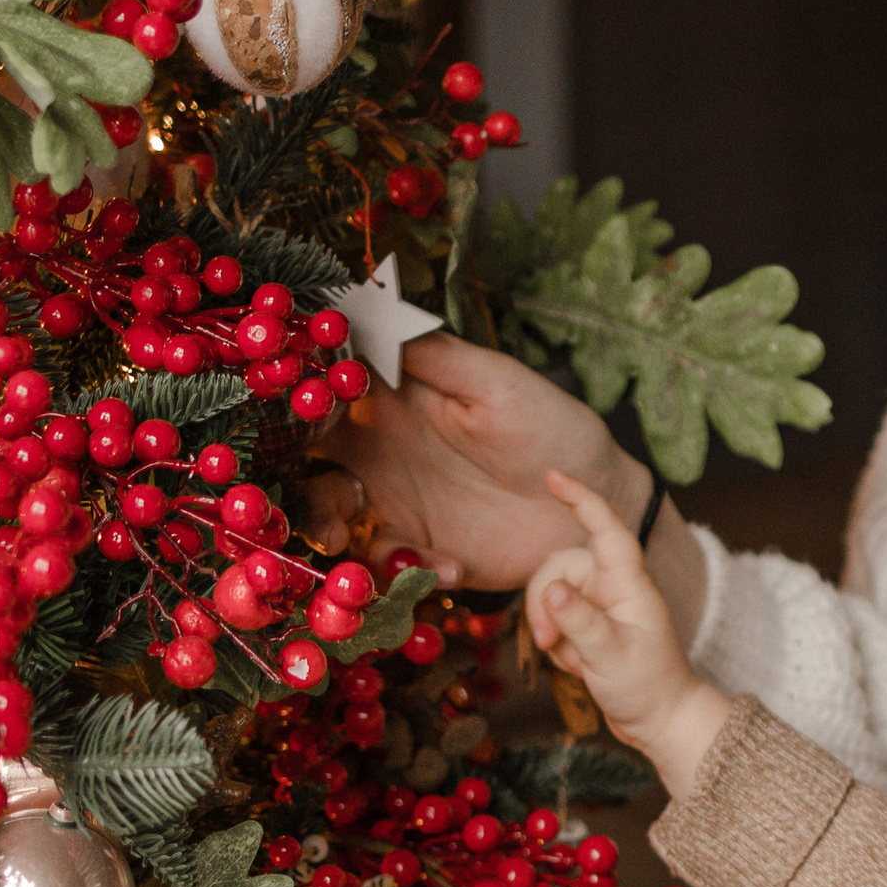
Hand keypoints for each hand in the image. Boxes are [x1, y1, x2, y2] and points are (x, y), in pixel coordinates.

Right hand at [316, 334, 649, 592]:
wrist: (595, 504)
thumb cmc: (551, 429)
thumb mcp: (497, 382)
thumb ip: (434, 356)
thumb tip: (366, 318)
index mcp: (392, 400)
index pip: (324, 392)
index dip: (298, 398)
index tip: (294, 407)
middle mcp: (379, 450)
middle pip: (306, 457)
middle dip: (291, 469)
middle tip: (307, 479)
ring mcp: (394, 503)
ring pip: (327, 514)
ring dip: (324, 526)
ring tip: (344, 538)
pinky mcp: (417, 550)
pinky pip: (382, 562)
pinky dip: (404, 568)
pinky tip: (452, 565)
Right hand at [524, 473, 731, 796]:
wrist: (660, 720)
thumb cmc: (646, 687)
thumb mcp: (610, 656)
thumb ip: (579, 622)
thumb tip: (551, 590)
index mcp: (629, 584)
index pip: (605, 529)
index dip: (580, 499)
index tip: (552, 476)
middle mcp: (614, 586)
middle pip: (558, 568)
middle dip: (542, 603)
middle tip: (549, 643)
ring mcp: (601, 605)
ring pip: (551, 595)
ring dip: (551, 629)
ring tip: (572, 661)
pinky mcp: (590, 624)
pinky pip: (555, 619)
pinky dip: (558, 642)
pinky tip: (577, 665)